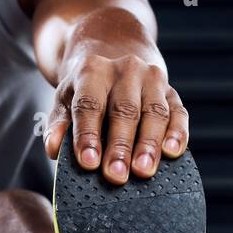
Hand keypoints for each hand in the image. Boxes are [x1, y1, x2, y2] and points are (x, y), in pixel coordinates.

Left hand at [43, 50, 188, 184]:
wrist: (116, 57)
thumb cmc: (86, 92)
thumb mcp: (65, 101)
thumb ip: (58, 125)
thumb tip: (54, 148)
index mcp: (93, 71)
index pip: (89, 105)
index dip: (88, 135)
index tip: (88, 163)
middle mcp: (126, 70)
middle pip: (125, 110)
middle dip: (120, 145)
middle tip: (116, 175)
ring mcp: (153, 79)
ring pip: (155, 112)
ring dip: (149, 144)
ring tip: (143, 171)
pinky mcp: (172, 92)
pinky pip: (179, 113)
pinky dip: (178, 133)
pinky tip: (172, 153)